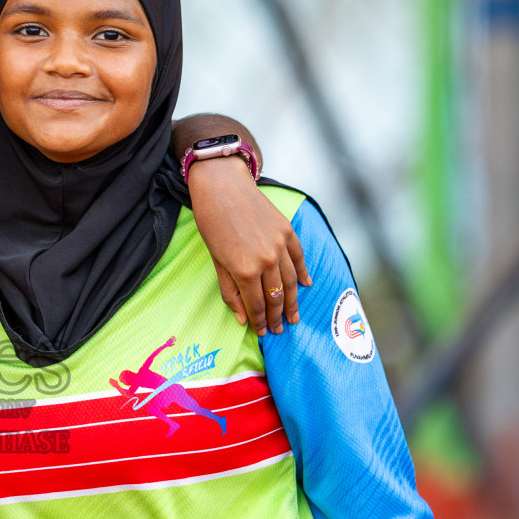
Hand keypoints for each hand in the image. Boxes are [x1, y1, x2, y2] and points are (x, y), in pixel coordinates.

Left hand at [186, 156, 309, 334]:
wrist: (223, 187)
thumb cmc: (212, 224)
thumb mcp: (216, 261)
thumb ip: (230, 291)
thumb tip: (242, 319)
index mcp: (245, 270)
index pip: (257, 304)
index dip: (260, 321)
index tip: (263, 331)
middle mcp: (267, 260)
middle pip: (276, 296)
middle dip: (278, 316)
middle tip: (280, 330)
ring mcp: (280, 245)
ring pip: (291, 281)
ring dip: (293, 301)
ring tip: (294, 316)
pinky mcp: (287, 231)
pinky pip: (299, 258)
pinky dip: (304, 273)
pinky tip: (305, 286)